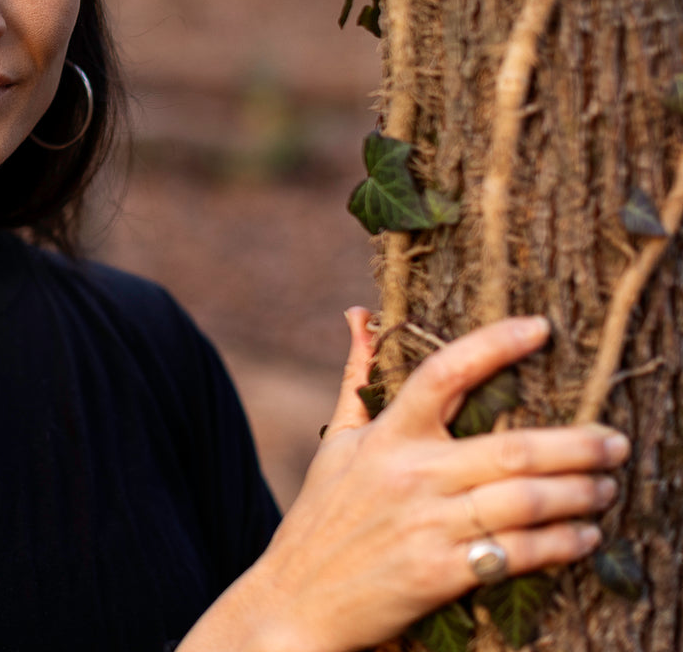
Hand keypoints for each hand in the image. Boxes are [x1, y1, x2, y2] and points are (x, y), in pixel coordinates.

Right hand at [230, 311, 629, 651]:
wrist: (297, 600)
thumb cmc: (321, 515)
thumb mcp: (338, 441)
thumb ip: (357, 375)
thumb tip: (358, 313)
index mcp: (386, 435)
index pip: (444, 373)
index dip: (494, 345)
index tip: (540, 329)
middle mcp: (411, 474)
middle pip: (511, 449)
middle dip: (576, 444)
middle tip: (615, 440)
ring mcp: (427, 525)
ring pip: (524, 501)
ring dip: (579, 493)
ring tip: (608, 485)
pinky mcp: (441, 574)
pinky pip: (517, 554)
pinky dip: (561, 544)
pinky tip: (584, 536)